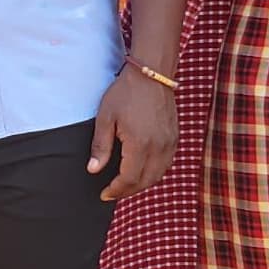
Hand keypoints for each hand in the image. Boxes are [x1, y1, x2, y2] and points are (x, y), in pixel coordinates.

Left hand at [88, 64, 178, 203]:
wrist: (151, 74)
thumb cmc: (126, 92)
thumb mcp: (106, 117)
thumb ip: (100, 146)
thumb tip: (93, 170)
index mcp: (140, 144)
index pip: (129, 179)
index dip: (116, 190)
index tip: (104, 194)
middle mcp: (158, 147)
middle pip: (145, 182)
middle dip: (128, 191)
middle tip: (113, 193)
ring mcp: (169, 143)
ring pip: (158, 175)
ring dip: (142, 184)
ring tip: (126, 185)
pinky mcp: (174, 137)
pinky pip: (166, 164)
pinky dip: (154, 173)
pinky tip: (142, 170)